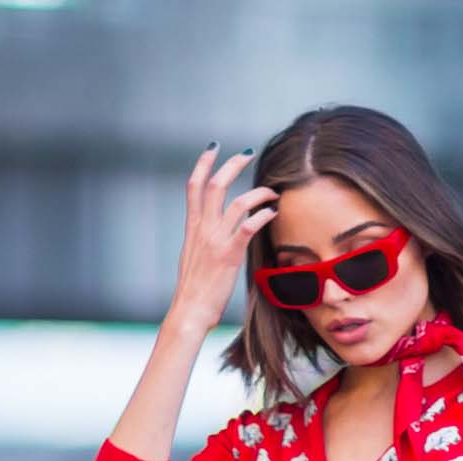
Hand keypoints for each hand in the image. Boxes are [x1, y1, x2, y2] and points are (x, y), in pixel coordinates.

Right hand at [172, 144, 273, 333]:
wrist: (189, 312)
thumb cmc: (193, 291)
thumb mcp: (192, 257)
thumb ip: (201, 240)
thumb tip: (209, 233)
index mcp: (192, 228)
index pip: (194, 186)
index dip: (204, 163)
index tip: (214, 147)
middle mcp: (203, 229)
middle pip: (216, 185)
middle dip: (233, 164)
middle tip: (249, 153)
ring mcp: (215, 241)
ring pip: (237, 202)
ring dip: (258, 192)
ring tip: (272, 191)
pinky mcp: (229, 255)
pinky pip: (248, 227)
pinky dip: (262, 215)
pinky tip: (273, 213)